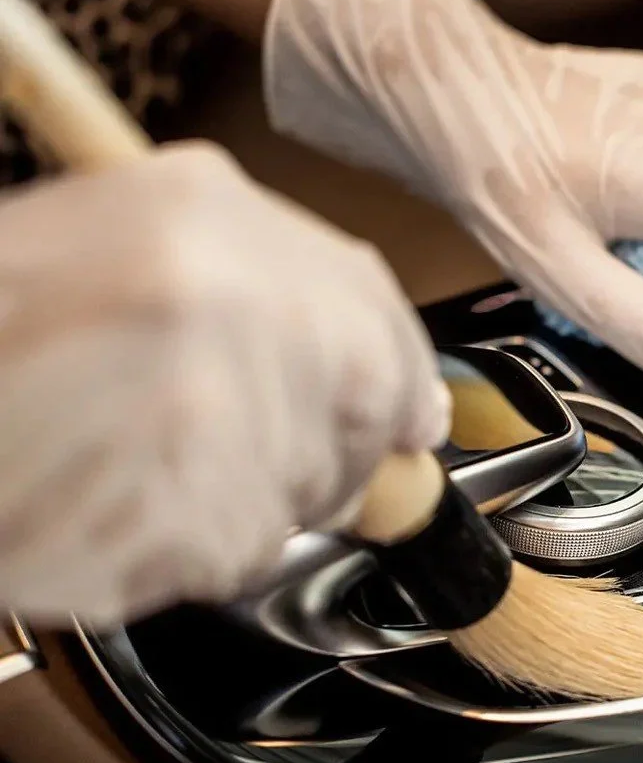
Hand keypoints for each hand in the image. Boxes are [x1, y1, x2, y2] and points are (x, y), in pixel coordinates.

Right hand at [0, 141, 447, 625]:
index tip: (412, 418)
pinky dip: (183, 550)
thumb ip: (262, 299)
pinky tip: (111, 505)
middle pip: (363, 412)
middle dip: (324, 454)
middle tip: (230, 454)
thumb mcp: (122, 257)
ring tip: (132, 467)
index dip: (402, 376)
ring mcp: (205, 402)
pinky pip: (234, 553)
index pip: (374, 308)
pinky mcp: (181, 507)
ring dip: (236, 504)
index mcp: (201, 209)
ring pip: (299, 495)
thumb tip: (393, 384)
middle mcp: (218, 291)